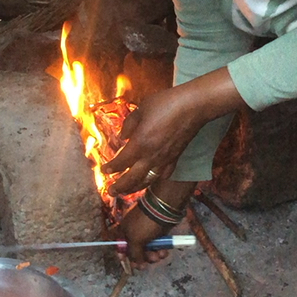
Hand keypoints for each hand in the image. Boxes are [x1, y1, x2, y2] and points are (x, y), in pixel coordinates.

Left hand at [102, 67, 246, 195]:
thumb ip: (129, 124)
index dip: (111, 168)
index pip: (121, 162)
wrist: (192, 107)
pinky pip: (163, 174)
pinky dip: (155, 179)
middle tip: (110, 192)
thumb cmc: (165, 104)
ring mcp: (165, 159)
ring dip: (135, 187)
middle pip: (132, 178)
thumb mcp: (141, 109)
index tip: (104, 170)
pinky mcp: (176, 158)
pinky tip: (152, 178)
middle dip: (120, 187)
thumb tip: (123, 136)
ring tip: (127, 191)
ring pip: (148, 180)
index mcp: (139, 144)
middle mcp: (151, 156)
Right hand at [117, 202, 169, 267]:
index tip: (129, 263)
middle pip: (135, 250)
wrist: (163, 209)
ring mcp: (146, 232)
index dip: (124, 255)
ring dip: (153, 256)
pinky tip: (164, 252)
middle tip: (149, 261)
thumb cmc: (145, 223)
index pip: (120, 245)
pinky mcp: (157, 232)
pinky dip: (160, 250)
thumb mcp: (135, 240)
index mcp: (123, 230)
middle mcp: (133, 232)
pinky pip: (157, 245)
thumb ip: (134, 254)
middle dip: (143, 258)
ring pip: (148, 249)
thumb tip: (137, 264)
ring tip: (159, 256)